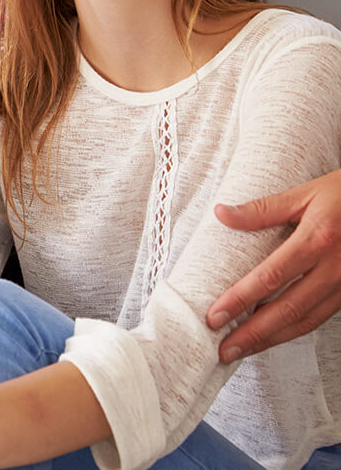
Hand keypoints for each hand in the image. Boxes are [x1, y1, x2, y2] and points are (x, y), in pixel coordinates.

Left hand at [209, 168, 340, 360]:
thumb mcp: (306, 194)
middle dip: (253, 333)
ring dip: (272, 339)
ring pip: (306, 320)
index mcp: (317, 240)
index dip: (241, 299)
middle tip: (223, 350)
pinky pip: (320, 316)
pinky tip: (273, 334)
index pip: (271, 276)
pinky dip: (294, 329)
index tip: (215, 316)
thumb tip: (222, 214)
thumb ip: (263, 209)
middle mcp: (334, 267)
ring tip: (242, 350)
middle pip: (288, 309)